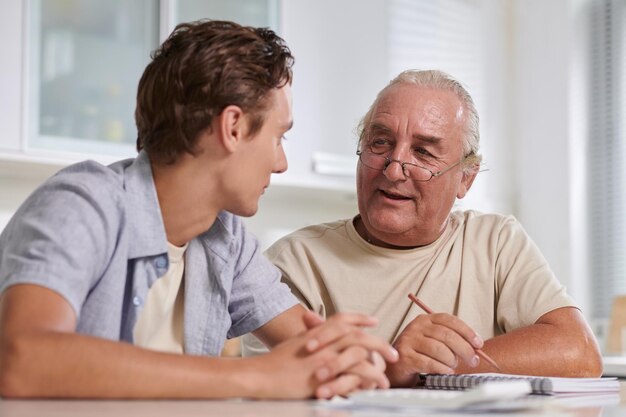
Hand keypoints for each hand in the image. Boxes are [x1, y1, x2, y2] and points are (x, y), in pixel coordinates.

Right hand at [250, 311, 396, 398]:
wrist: (260, 375)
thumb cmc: (273, 363)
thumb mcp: (293, 344)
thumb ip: (310, 337)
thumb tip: (318, 334)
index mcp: (316, 333)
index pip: (342, 319)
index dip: (359, 317)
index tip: (373, 319)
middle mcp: (323, 342)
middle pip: (358, 335)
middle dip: (379, 343)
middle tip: (392, 352)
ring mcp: (325, 358)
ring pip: (360, 354)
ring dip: (377, 366)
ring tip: (385, 378)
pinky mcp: (325, 375)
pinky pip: (353, 375)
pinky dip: (366, 380)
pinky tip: (373, 387)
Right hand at [386, 312, 482, 386]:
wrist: (394, 367)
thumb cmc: (418, 354)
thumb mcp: (434, 341)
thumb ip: (451, 341)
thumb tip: (476, 349)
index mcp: (425, 319)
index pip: (449, 320)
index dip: (467, 331)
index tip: (478, 343)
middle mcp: (416, 327)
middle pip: (446, 335)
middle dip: (464, 349)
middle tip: (473, 360)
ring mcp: (409, 340)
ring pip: (439, 349)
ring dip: (452, 360)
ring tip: (453, 366)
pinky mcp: (405, 356)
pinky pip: (430, 363)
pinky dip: (442, 369)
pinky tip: (446, 371)